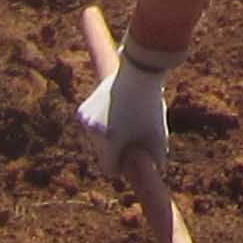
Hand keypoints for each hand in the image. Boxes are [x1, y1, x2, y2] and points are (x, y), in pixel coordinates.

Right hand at [72, 58, 166, 180]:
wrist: (138, 72)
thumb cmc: (150, 106)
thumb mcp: (158, 134)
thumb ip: (158, 157)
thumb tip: (159, 170)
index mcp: (110, 144)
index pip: (109, 169)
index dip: (121, 166)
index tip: (130, 158)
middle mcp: (93, 134)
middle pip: (102, 154)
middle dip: (114, 150)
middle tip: (131, 137)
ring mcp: (86, 120)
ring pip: (96, 140)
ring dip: (107, 137)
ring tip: (124, 122)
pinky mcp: (83, 109)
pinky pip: (91, 126)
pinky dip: (100, 123)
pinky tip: (114, 113)